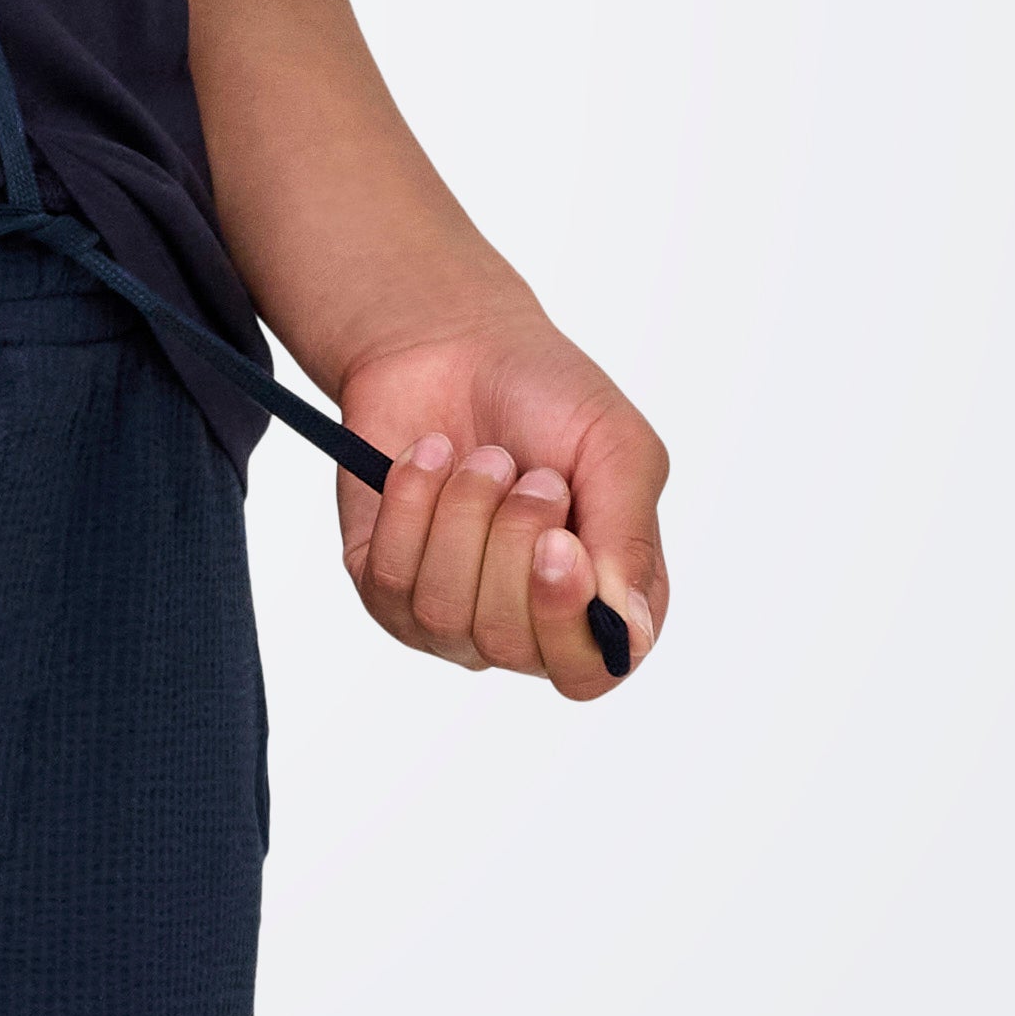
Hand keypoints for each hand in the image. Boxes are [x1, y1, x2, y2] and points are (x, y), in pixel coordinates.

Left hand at [333, 306, 668, 702]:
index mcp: (599, 601)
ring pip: (443, 611)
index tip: (558, 542)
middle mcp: (524, 623)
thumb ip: (630, 540)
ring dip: (462, 514)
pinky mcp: (384, 586)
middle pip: (509, 643)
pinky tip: (429, 457)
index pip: (586, 672)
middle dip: (511, 540)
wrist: (454, 343)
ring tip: (481, 458)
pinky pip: (388, 581)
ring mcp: (450, 612)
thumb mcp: (617, 448)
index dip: (566, 619)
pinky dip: (411, 503)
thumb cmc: (548, 396)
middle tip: (530, 474)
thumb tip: (628, 634)